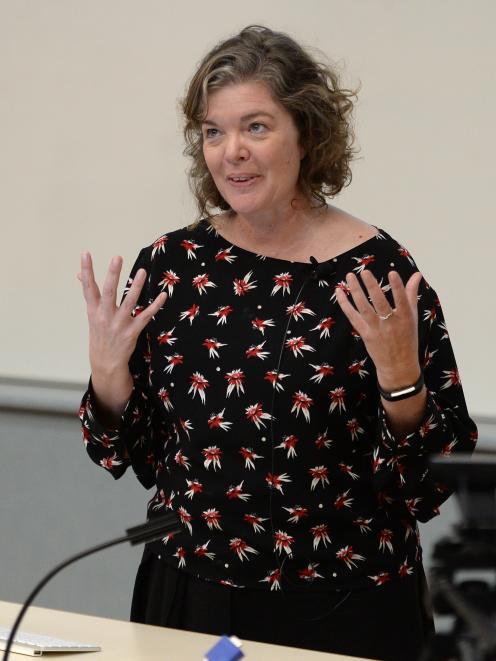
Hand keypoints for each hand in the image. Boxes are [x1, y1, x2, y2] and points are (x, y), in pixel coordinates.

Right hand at [78, 252, 165, 379]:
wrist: (105, 361)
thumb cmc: (100, 332)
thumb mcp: (91, 314)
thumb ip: (90, 293)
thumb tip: (79, 273)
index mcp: (93, 310)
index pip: (88, 287)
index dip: (86, 270)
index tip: (85, 253)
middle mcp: (105, 316)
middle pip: (109, 292)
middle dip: (113, 275)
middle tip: (117, 257)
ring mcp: (119, 324)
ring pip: (129, 302)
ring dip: (136, 286)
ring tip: (142, 271)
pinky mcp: (132, 332)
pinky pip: (146, 316)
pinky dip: (155, 305)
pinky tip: (163, 295)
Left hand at [335, 269, 422, 388]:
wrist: (398, 366)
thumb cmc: (407, 338)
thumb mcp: (412, 317)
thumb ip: (411, 294)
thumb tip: (417, 274)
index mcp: (405, 318)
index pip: (401, 300)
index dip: (397, 287)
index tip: (392, 272)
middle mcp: (390, 323)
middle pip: (379, 303)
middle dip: (372, 287)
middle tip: (365, 271)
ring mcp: (376, 329)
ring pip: (364, 308)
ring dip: (355, 291)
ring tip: (350, 276)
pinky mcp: (365, 334)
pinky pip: (353, 317)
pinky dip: (345, 304)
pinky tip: (339, 292)